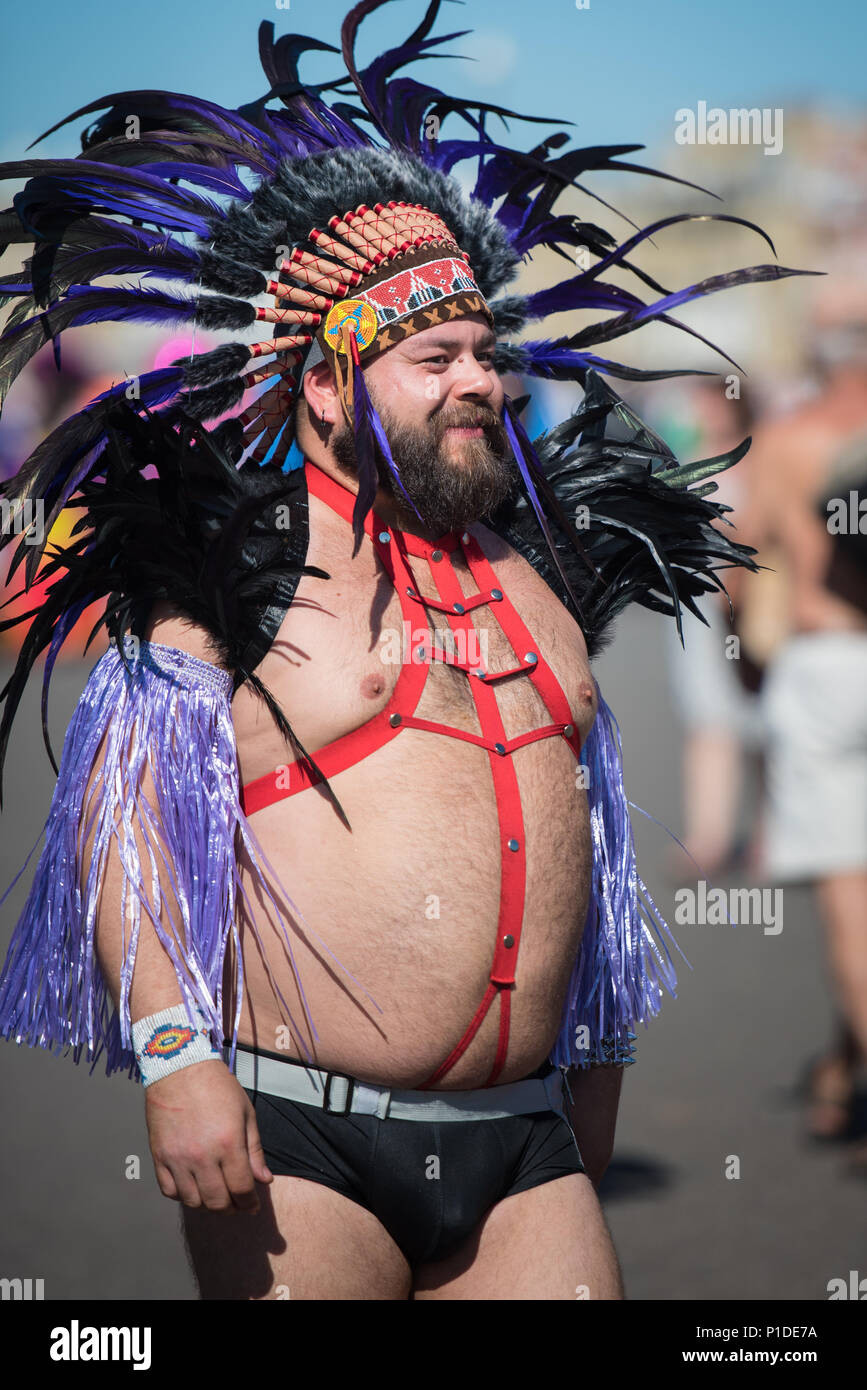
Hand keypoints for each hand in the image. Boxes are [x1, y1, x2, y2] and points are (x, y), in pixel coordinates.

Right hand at [144, 1058, 272, 1213]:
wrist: (179, 1068)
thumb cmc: (217, 1086)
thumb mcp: (246, 1113)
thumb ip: (255, 1150)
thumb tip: (265, 1180)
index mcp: (228, 1143)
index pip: (242, 1189)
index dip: (250, 1203)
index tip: (253, 1207)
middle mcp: (202, 1156)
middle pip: (217, 1202)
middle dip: (231, 1208)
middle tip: (236, 1203)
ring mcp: (178, 1158)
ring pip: (193, 1202)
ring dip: (207, 1204)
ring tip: (215, 1195)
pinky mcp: (159, 1157)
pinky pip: (170, 1191)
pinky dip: (183, 1195)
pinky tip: (193, 1186)